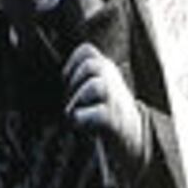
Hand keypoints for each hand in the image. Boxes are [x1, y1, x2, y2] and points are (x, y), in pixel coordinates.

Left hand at [62, 42, 152, 181]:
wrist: (134, 136)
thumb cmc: (107, 111)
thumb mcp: (96, 87)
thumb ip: (80, 78)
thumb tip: (52, 82)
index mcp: (106, 68)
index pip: (87, 51)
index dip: (71, 65)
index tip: (66, 82)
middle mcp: (113, 80)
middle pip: (90, 66)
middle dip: (73, 83)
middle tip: (69, 101)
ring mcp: (116, 100)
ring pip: (96, 86)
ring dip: (77, 100)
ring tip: (72, 113)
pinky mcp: (116, 121)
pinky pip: (98, 113)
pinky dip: (82, 118)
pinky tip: (79, 124)